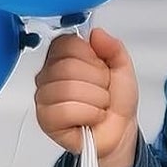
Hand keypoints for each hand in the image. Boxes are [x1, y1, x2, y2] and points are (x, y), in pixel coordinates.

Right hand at [35, 27, 140, 166]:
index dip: (92, 58)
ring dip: (95, 100)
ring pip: (68, 89)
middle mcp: (48, 73)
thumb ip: (113, 47)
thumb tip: (96, 34)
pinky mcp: (45, 120)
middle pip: (68, 67)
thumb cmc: (115, 100)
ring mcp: (44, 97)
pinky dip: (88, 114)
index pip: (68, 43)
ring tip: (98, 106)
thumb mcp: (122, 67)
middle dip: (97, 82)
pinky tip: (91, 118)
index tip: (101, 69)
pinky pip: (65, 111)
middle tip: (102, 91)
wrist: (120, 131)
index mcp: (62, 55)